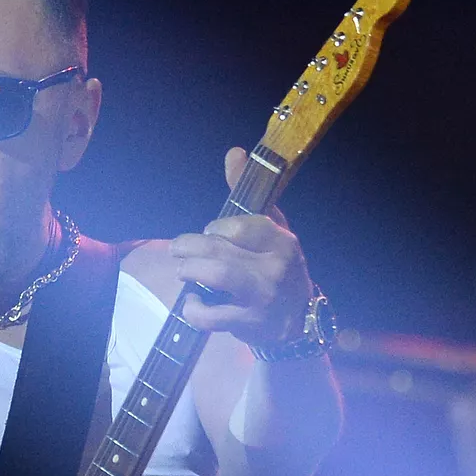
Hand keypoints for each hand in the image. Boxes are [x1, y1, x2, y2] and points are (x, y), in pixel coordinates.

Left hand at [170, 147, 313, 346]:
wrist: (298, 322)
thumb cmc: (278, 269)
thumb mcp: (272, 230)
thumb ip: (249, 194)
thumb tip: (234, 152)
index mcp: (282, 241)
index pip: (242, 225)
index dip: (216, 228)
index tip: (208, 233)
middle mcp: (275, 267)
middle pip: (220, 248)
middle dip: (189, 247)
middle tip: (177, 250)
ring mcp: (262, 297)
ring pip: (217, 276)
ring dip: (189, 271)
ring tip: (181, 271)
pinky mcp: (249, 324)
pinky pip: (212, 315)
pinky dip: (194, 309)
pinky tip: (192, 302)